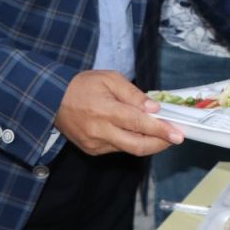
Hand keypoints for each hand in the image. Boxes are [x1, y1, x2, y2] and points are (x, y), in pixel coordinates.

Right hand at [55, 69, 181, 155]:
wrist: (51, 100)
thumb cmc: (83, 85)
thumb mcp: (110, 79)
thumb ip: (134, 95)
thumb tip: (153, 109)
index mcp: (105, 111)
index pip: (139, 124)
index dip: (161, 131)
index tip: (178, 135)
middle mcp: (100, 131)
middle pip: (137, 146)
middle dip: (160, 144)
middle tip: (174, 137)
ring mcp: (95, 144)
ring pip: (129, 148)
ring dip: (147, 142)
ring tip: (158, 130)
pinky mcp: (91, 150)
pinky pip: (118, 148)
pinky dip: (131, 141)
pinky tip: (135, 131)